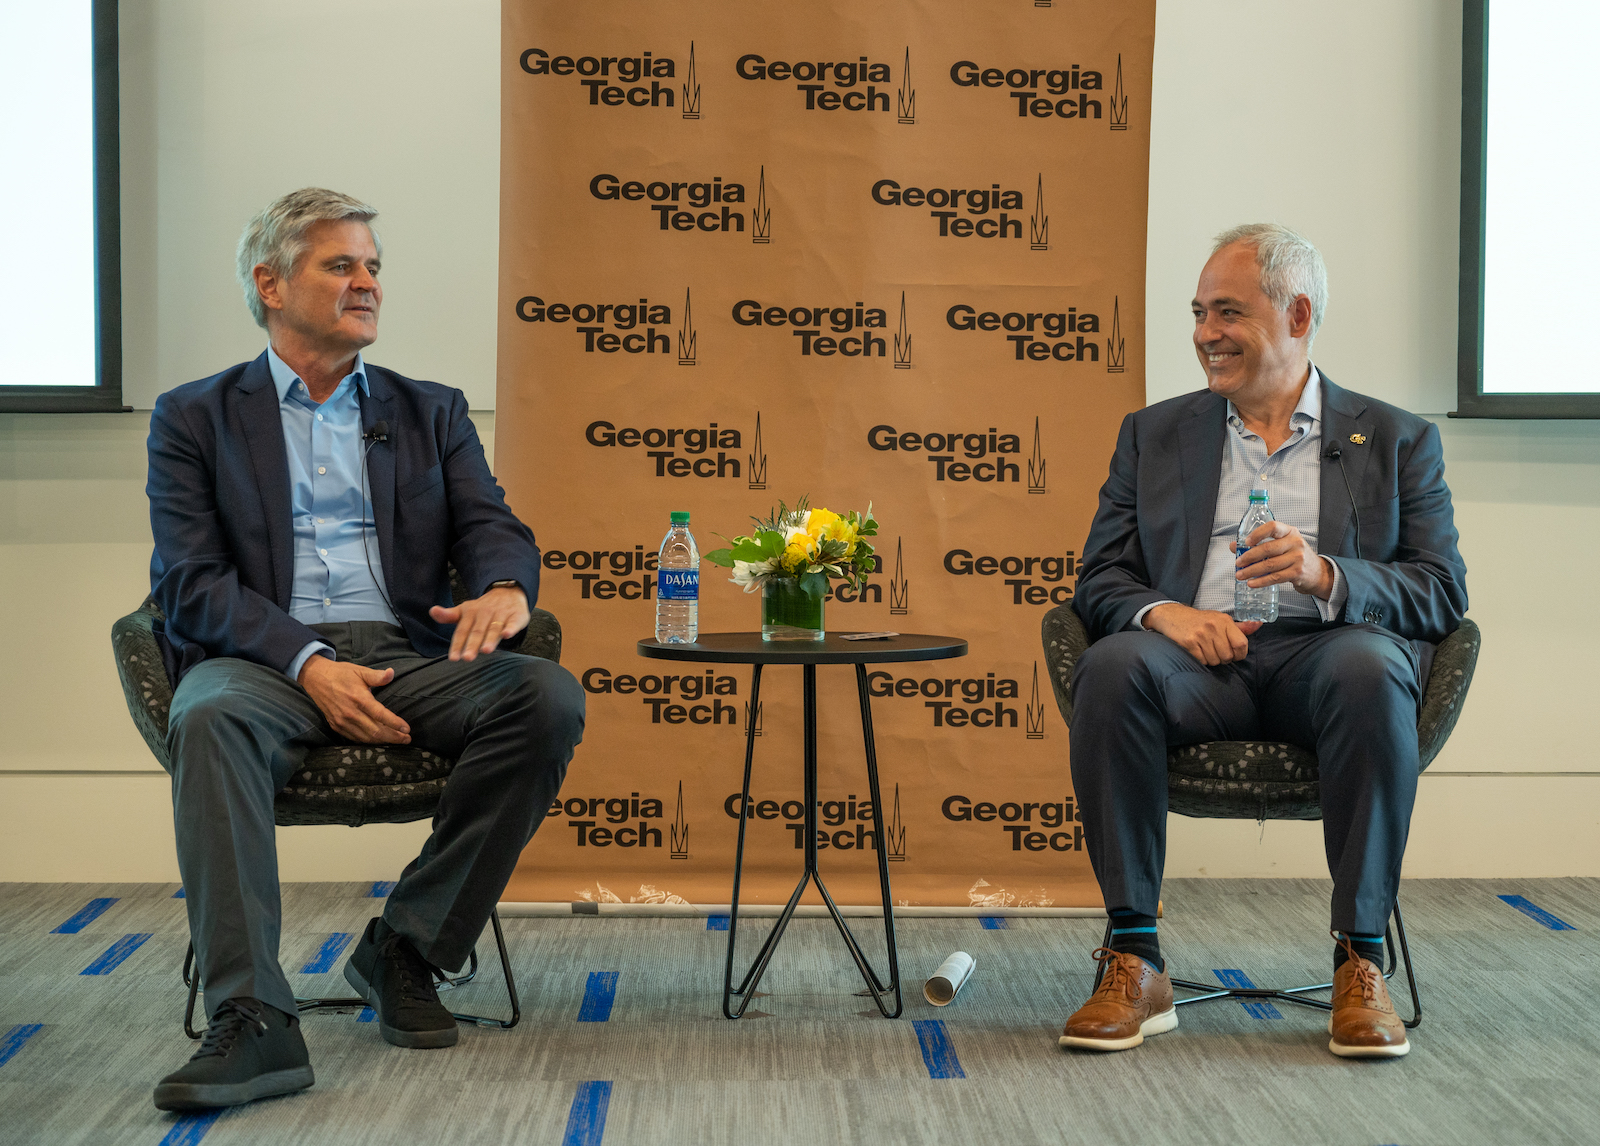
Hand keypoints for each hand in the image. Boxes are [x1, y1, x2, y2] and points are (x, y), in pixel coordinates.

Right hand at [298, 656, 410, 743]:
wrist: (315, 678)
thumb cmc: (341, 673)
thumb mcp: (360, 671)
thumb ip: (377, 676)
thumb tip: (392, 673)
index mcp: (358, 698)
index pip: (380, 715)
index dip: (395, 723)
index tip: (407, 729)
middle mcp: (350, 713)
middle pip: (375, 731)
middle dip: (393, 737)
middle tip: (407, 739)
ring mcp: (342, 721)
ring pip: (365, 737)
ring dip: (382, 741)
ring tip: (397, 741)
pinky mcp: (336, 725)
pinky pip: (354, 738)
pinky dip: (368, 741)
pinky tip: (378, 741)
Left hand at [429, 585, 529, 660]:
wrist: (508, 592)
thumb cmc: (483, 608)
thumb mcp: (465, 611)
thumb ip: (448, 615)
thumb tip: (432, 611)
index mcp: (470, 613)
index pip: (462, 630)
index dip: (457, 644)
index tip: (453, 658)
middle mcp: (485, 613)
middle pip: (477, 631)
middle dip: (472, 645)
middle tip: (467, 658)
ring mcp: (501, 614)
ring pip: (494, 629)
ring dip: (490, 639)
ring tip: (485, 650)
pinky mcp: (516, 615)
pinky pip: (513, 622)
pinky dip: (511, 628)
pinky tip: (507, 635)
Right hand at [1144, 603, 1260, 665]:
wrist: (1172, 615)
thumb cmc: (1199, 620)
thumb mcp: (1220, 619)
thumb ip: (1240, 627)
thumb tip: (1259, 624)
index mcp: (1224, 621)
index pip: (1241, 644)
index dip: (1239, 654)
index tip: (1234, 654)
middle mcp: (1213, 626)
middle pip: (1227, 656)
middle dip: (1223, 658)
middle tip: (1215, 651)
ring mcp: (1200, 634)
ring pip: (1214, 660)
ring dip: (1211, 660)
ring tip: (1205, 650)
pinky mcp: (1189, 642)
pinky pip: (1201, 660)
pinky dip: (1200, 660)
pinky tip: (1196, 651)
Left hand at [1234, 521, 1333, 597]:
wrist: (1317, 572)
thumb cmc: (1295, 555)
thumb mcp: (1282, 544)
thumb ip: (1260, 543)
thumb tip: (1234, 547)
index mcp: (1290, 532)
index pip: (1273, 527)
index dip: (1258, 533)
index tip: (1246, 542)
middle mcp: (1295, 543)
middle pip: (1268, 548)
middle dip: (1249, 556)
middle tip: (1238, 563)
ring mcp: (1297, 558)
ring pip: (1269, 565)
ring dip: (1252, 571)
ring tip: (1240, 575)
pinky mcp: (1297, 573)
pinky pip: (1275, 577)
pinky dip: (1261, 581)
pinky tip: (1252, 583)